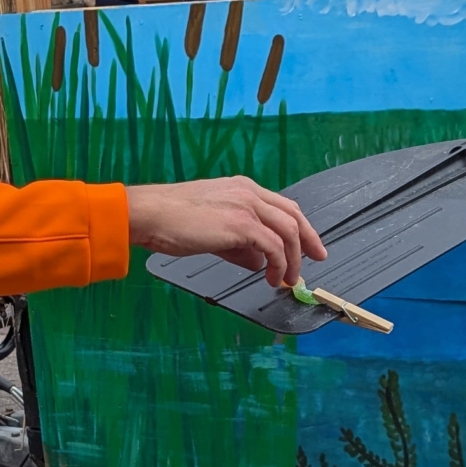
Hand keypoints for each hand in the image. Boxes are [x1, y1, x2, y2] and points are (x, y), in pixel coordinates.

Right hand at [127, 178, 325, 288]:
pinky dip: (278, 264)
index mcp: (241, 188)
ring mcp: (247, 206)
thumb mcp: (212, 231)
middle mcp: (248, 192)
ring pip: (288, 231)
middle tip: (315, 259)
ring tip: (286, 278)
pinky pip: (273, 247)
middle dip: (308, 240)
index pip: (282, 206)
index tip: (308, 245)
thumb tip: (258, 262)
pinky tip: (271, 277)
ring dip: (292, 259)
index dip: (299, 227)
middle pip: (293, 215)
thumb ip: (238, 245)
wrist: (150, 214)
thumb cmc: (170, 220)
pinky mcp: (242, 224)